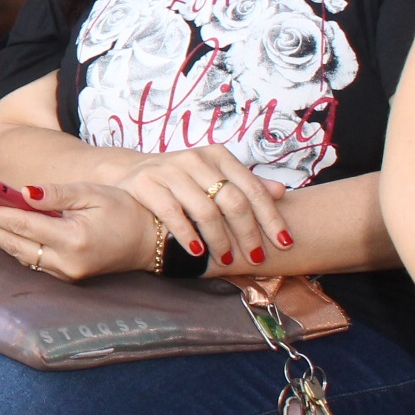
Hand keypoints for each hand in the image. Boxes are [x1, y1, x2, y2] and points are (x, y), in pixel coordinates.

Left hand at [0, 181, 158, 280]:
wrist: (152, 242)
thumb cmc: (124, 210)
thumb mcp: (93, 193)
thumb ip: (56, 194)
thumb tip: (22, 192)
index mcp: (73, 239)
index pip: (21, 224)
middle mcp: (67, 262)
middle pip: (14, 243)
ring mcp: (67, 273)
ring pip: (20, 255)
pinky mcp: (68, 277)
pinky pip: (32, 260)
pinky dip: (12, 245)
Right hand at [113, 147, 291, 269]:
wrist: (131, 172)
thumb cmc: (182, 181)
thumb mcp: (215, 177)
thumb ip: (246, 184)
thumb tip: (282, 191)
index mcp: (217, 155)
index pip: (253, 188)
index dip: (271, 218)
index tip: (284, 242)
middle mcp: (195, 158)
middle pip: (233, 201)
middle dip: (248, 234)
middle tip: (256, 257)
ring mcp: (169, 170)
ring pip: (206, 210)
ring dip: (220, 240)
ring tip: (227, 259)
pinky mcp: (146, 183)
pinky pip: (173, 214)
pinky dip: (188, 236)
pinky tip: (197, 252)